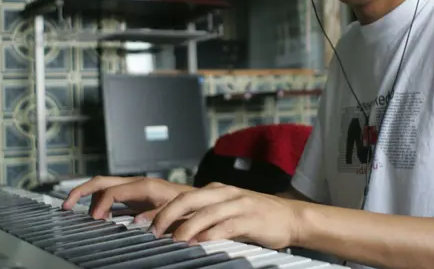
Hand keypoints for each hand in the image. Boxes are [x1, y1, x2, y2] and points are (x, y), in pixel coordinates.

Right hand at [61, 175, 193, 219]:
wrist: (201, 200)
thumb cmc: (191, 205)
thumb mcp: (177, 210)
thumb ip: (157, 214)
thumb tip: (136, 222)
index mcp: (146, 186)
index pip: (112, 191)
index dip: (100, 205)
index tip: (95, 221)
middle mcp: (138, 184)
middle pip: (102, 182)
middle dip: (81, 190)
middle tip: (65, 205)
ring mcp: (136, 189)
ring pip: (105, 188)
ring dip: (90, 199)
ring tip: (80, 214)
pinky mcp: (137, 196)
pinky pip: (113, 196)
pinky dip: (101, 204)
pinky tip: (99, 216)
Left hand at [150, 182, 301, 249]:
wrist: (291, 217)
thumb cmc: (256, 217)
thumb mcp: (227, 212)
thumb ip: (204, 218)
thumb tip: (175, 231)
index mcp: (216, 191)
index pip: (182, 195)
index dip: (160, 207)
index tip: (141, 221)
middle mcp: (225, 193)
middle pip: (189, 198)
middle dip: (166, 213)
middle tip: (151, 230)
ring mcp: (239, 204)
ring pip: (206, 211)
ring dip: (187, 225)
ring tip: (173, 239)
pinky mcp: (251, 218)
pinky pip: (228, 225)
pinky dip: (212, 233)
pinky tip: (201, 242)